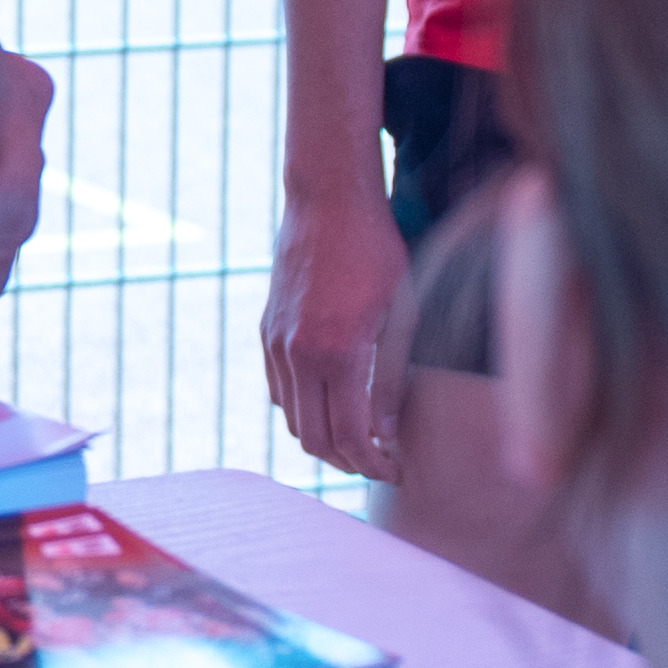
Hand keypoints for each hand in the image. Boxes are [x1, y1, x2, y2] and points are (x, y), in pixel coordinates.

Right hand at [262, 182, 411, 481]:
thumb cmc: (376, 250)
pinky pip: (278, 389)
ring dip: (324, 438)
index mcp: (336, 353)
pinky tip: (333, 402)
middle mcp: (297, 354)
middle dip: (347, 461)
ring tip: (360, 436)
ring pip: (291, 419)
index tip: (394, 468)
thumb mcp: (401, 314)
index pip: (349, 437)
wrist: (327, 199)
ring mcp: (275, 343)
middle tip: (379, 460)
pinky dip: (302, 409)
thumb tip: (388, 434)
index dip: (372, 463)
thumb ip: (391, 379)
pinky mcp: (266, 330)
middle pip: (313, 439)